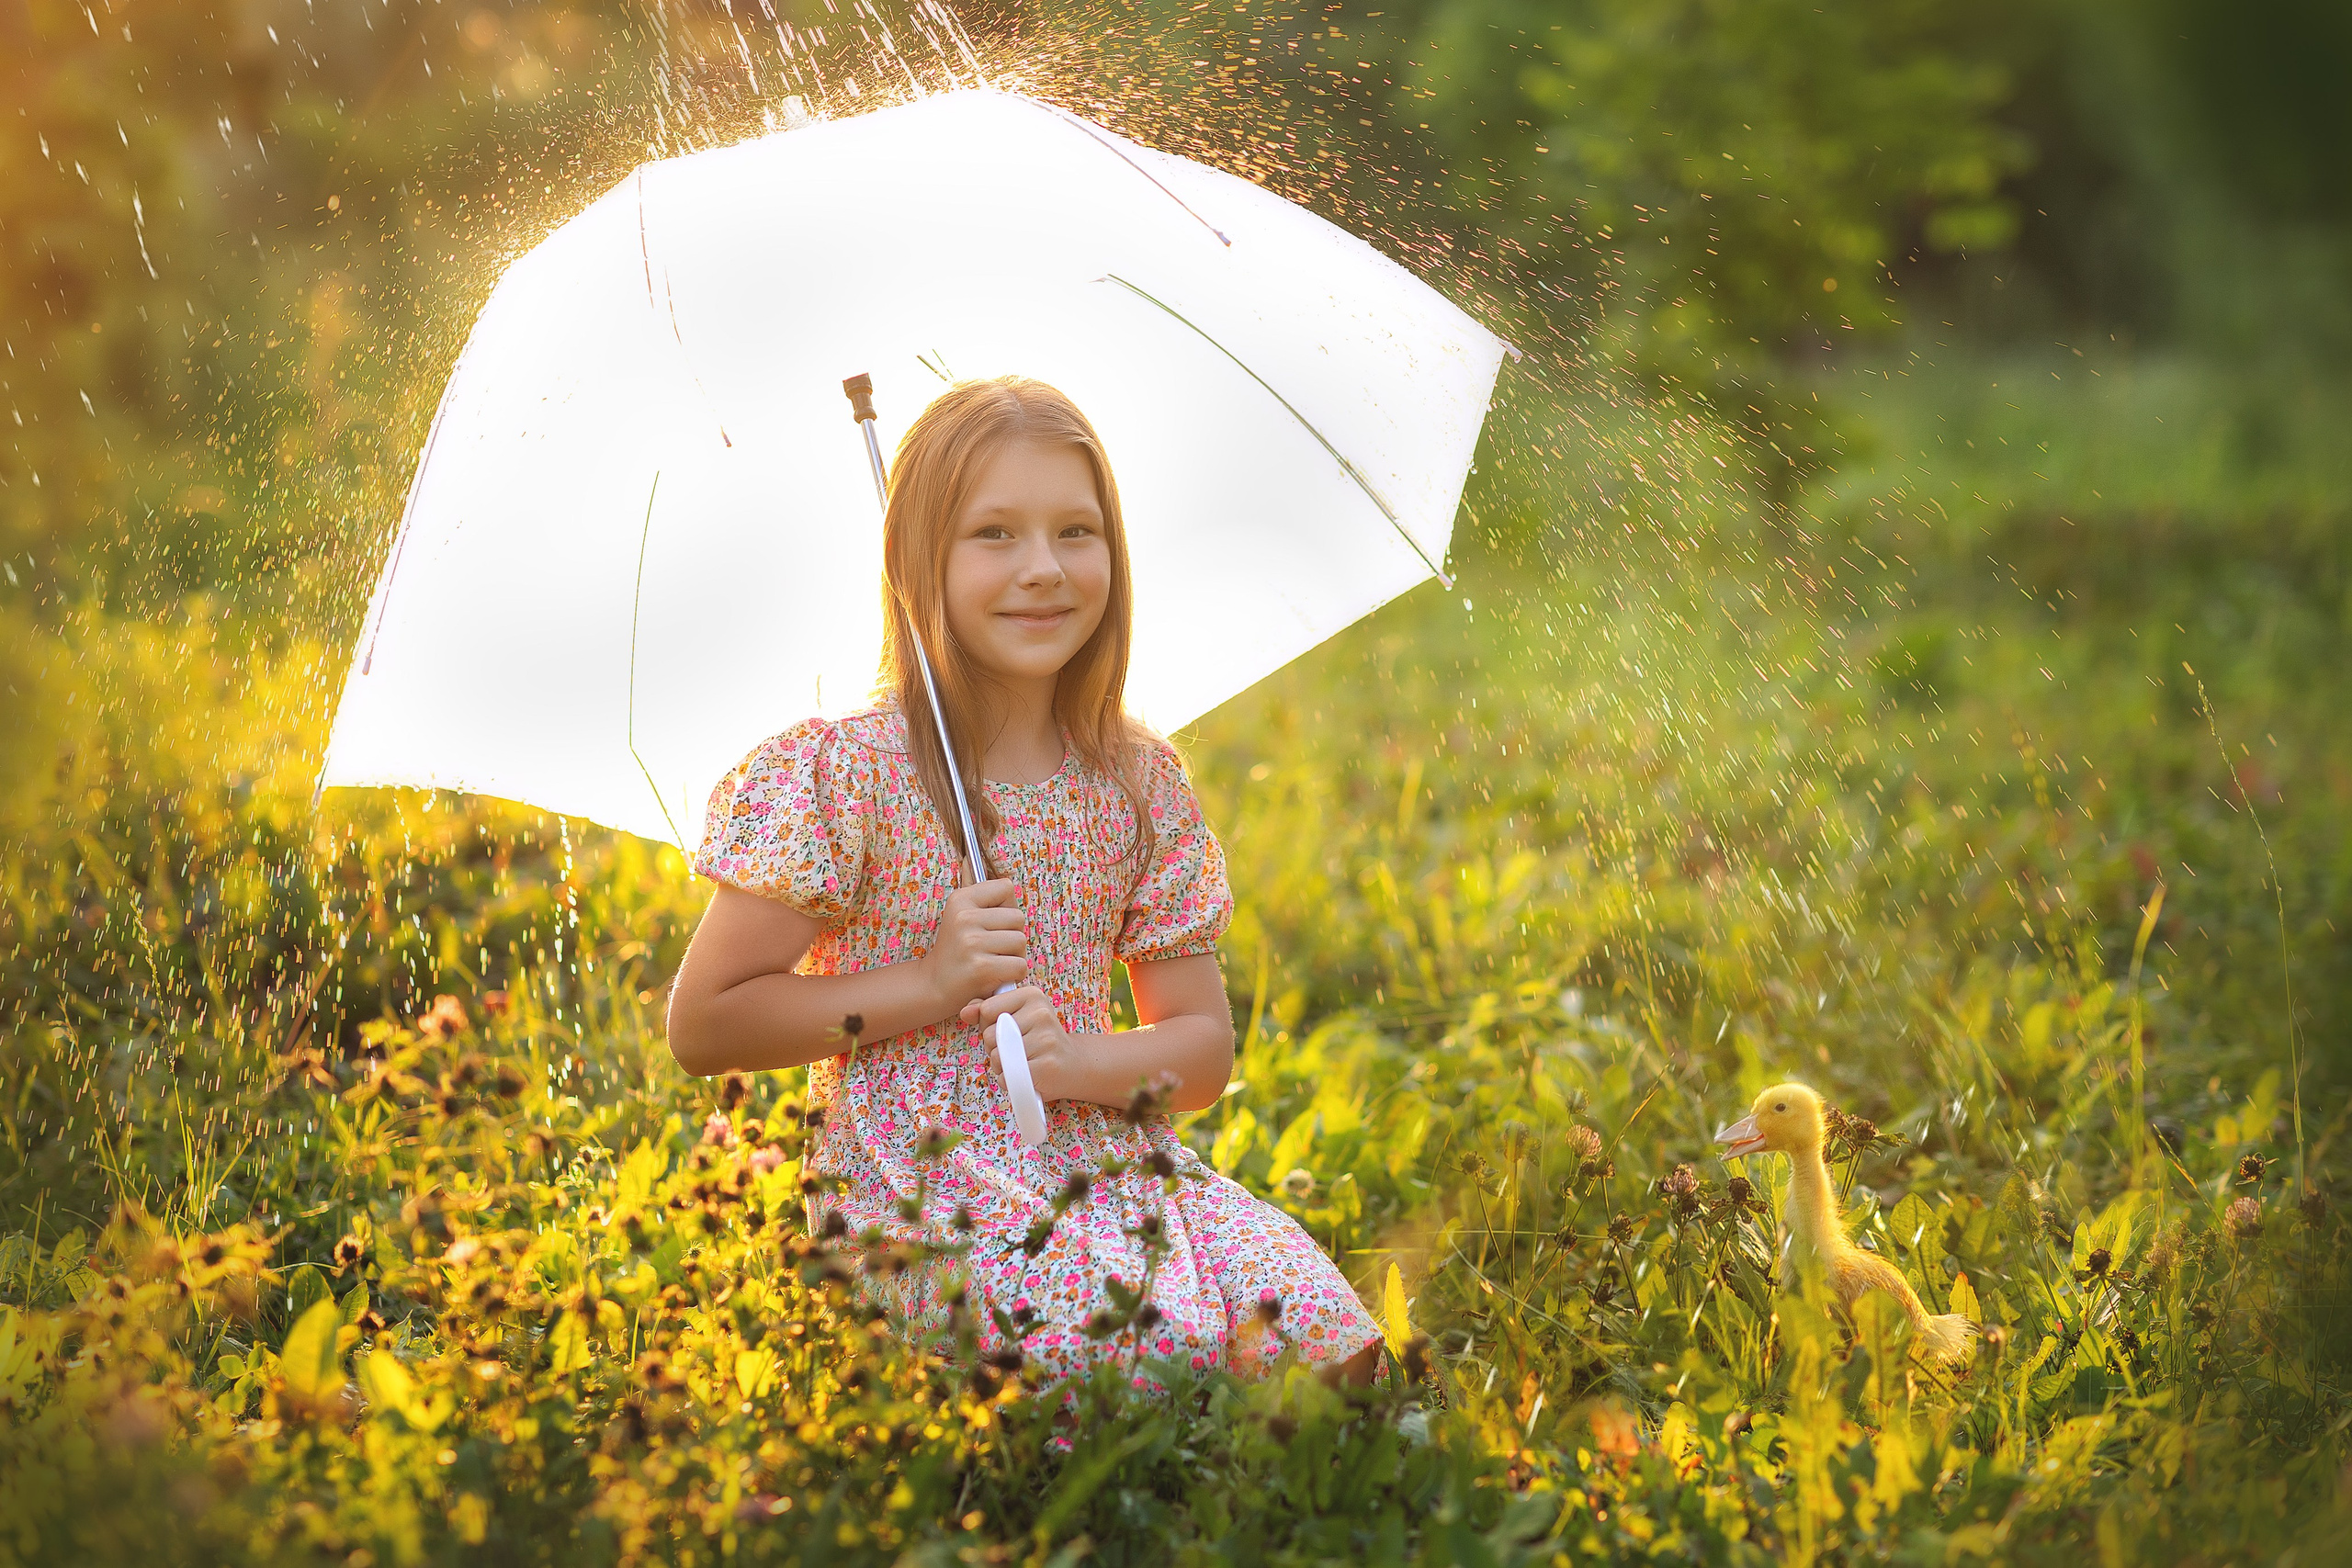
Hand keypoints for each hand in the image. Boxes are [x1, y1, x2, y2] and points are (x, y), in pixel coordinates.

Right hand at [923, 878, 1026, 1017]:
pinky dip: (1014, 974)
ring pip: (1021, 941)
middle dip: (1012, 934)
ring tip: (995, 961)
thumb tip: (968, 859)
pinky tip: (997, 976)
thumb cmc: (957, 948)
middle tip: (994, 948)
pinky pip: (1019, 965)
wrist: (934, 985)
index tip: (990, 923)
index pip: (1006, 888)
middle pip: (1017, 917)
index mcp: (960, 899)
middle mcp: (964, 918)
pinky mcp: (981, 968)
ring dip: (1015, 955)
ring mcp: (972, 943)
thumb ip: (976, 891)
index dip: (1005, 908)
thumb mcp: (960, 915)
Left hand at [962, 985, 1073, 1102]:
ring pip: (996, 1057)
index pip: (986, 1010)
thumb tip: (965, 1012)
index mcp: (1032, 995)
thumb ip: (987, 1011)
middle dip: (994, 1047)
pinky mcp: (1046, 1065)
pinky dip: (1010, 1082)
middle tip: (1016, 1050)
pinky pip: (1008, 1076)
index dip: (989, 1025)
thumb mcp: (1015, 1017)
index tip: (1007, 1030)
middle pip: (989, 1034)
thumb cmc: (1038, 1040)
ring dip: (1001, 1067)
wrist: (1073, 1065)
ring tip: (1021, 1063)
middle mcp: (1041, 1013)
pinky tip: (1025, 1077)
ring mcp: (1046, 1039)